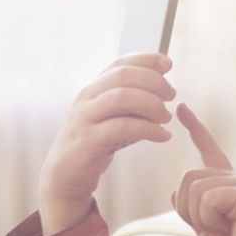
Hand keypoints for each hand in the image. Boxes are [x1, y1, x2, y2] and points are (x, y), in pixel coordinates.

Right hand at [38, 53, 176, 235]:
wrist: (64, 175)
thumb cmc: (93, 143)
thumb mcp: (109, 116)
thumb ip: (128, 101)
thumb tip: (161, 87)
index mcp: (93, 89)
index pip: (120, 64)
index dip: (146, 60)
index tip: (168, 64)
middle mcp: (87, 98)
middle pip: (123, 76)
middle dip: (153, 81)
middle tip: (171, 94)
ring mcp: (85, 118)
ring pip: (122, 97)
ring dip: (151, 104)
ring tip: (166, 117)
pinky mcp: (89, 140)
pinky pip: (123, 128)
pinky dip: (148, 130)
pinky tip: (162, 136)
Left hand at [172, 103, 235, 235]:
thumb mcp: (205, 229)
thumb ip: (192, 209)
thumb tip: (174, 192)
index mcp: (229, 183)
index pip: (208, 149)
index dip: (194, 128)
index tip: (182, 108)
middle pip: (188, 177)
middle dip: (188, 208)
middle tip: (212, 227)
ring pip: (195, 188)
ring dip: (199, 216)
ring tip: (223, 227)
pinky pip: (208, 199)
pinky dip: (209, 219)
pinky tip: (230, 227)